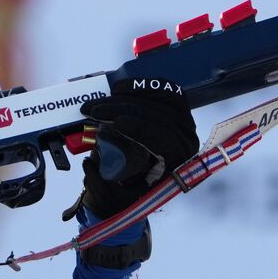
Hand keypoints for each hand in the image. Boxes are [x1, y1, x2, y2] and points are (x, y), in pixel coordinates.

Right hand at [69, 78, 198, 218]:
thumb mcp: (115, 193)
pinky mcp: (177, 107)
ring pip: (159, 99)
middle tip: (93, 110)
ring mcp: (184, 121)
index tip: (116, 123)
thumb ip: (103, 182)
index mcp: (176, 163)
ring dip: (127, 96)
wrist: (143, 183)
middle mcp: (186, 140)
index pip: (165, 140)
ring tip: (101, 100)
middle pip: (157, 116)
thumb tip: (91, 163)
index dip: (141, 128)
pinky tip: (120, 88)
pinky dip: (142, 85)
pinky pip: (165, 89)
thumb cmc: (128, 189)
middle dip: (122, 109)